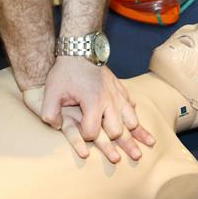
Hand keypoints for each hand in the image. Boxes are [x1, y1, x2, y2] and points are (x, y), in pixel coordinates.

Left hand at [40, 56, 154, 157]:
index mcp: (93, 103)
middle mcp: (109, 101)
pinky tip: (135, 121)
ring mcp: (118, 94)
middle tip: (118, 149)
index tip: (82, 132)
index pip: (92, 133)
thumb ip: (50, 113)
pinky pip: (132, 105)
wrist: (80, 49)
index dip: (85, 136)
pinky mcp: (121, 88)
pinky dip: (133, 114)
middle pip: (117, 131)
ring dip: (134, 132)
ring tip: (147, 144)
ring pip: (132, 119)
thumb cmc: (65, 71)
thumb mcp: (51, 92)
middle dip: (114, 140)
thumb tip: (56, 127)